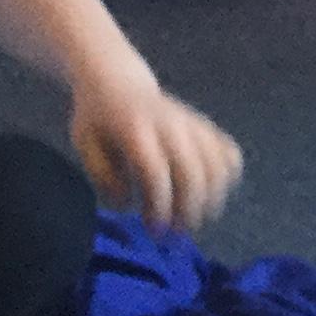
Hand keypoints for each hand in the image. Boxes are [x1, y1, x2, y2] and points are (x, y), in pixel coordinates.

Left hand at [70, 71, 241, 229]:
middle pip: (193, 173)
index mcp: (135, 129)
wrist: (118, 81)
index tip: (154, 230)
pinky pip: (230, 155)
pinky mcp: (207, 126)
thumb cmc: (98, 120)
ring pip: (218, 167)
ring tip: (196, 219)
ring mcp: (192, 123)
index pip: (155, 173)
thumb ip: (103, 178)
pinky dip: (227, 178)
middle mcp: (170, 124)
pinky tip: (211, 192)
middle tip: (177, 233)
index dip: (159, 206)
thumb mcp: (85, 145)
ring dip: (211, 200)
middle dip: (188, 210)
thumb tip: (128, 207)